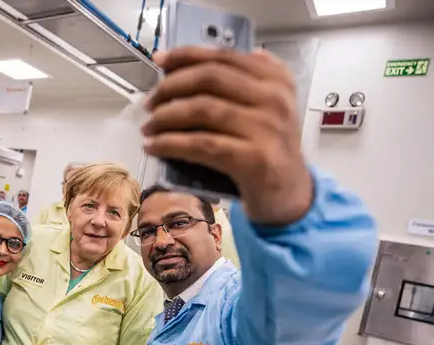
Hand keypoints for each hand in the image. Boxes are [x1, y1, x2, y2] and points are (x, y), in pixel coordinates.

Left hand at [142, 47, 313, 226]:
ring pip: (203, 110)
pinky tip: (153, 147)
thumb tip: (192, 62)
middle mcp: (274, 100)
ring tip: (147, 127)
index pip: (224, 57)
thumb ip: (238, 82)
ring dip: (165, 117)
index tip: (158, 60)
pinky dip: (171, 144)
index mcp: (275, 81)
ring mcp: (267, 129)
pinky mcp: (254, 160)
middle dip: (170, 87)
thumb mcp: (262, 110)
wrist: (289, 195)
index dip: (186, 55)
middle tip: (149, 103)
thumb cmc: (267, 150)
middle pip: (210, 78)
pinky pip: (202, 145)